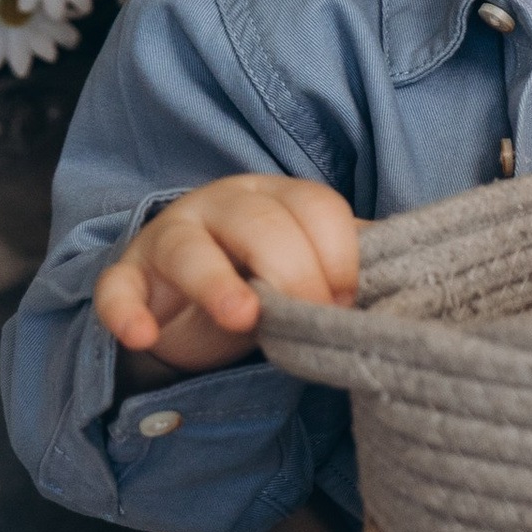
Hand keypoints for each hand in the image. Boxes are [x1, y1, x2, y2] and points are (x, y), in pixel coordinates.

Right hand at [95, 172, 360, 378]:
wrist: (191, 303)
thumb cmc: (267, 279)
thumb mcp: (313, 268)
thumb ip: (351, 267)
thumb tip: (413, 280)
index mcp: (278, 197)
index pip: (317, 208)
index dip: (340, 256)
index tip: (351, 301)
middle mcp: (223, 205)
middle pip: (261, 226)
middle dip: (296, 275)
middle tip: (314, 318)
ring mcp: (171, 238)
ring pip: (191, 250)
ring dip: (218, 284)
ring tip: (244, 318)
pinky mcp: (129, 276)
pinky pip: (118, 287)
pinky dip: (125, 310)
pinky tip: (142, 335)